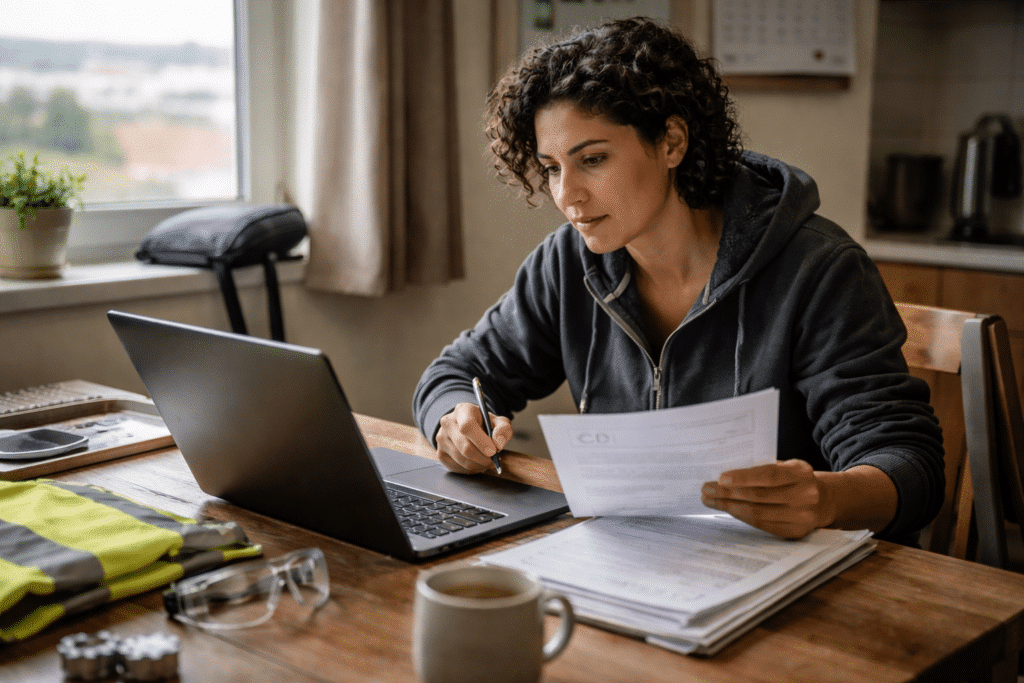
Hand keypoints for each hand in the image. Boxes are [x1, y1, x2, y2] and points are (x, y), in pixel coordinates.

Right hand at [435, 402, 512, 473]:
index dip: (482, 442)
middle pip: (465, 447)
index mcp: (462, 410)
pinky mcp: (440, 453)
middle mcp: (448, 422)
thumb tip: (498, 443)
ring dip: (479, 465)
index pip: (468, 426)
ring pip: (462, 460)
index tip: (493, 451)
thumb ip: (503, 429)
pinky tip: (477, 463)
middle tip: (494, 460)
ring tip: (487, 461)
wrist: (468, 427)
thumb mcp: (498, 422)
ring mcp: (441, 438)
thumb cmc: (484, 424)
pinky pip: (457, 467)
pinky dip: (471, 470)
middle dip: (483, 458)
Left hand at [700, 459, 834, 539]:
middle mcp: (805, 496)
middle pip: (758, 496)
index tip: (720, 478)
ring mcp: (801, 517)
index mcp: (801, 473)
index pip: (768, 475)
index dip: (743, 477)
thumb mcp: (786, 466)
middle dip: (728, 493)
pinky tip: (728, 509)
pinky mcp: (794, 532)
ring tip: (711, 500)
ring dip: (729, 506)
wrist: (823, 500)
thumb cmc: (795, 479)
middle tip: (706, 489)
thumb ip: (763, 467)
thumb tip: (726, 474)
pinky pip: (761, 525)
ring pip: (757, 513)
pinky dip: (741, 516)